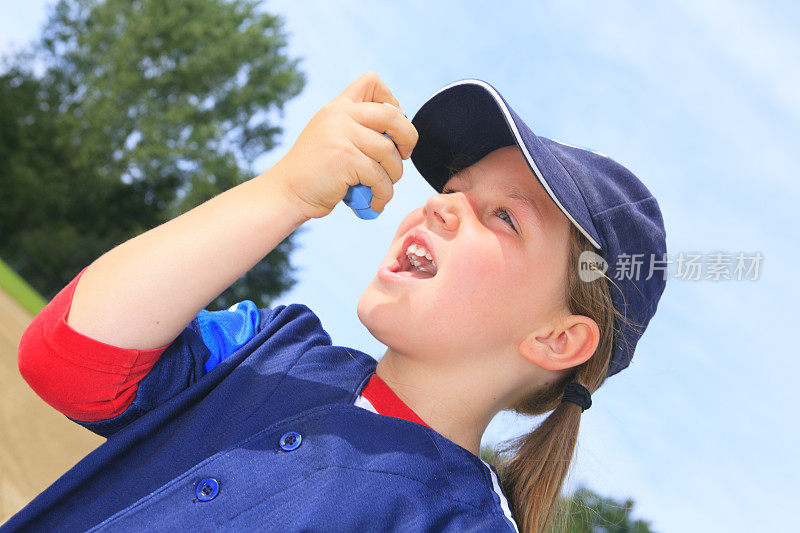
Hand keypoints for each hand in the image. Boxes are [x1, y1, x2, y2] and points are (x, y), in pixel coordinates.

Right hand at [272, 72, 417, 219]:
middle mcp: (339, 114)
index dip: (393, 102)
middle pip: (392, 116)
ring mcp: (341, 134)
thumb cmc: (316, 172)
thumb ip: (358, 128)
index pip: (372, 82)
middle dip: (408, 138)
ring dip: (394, 175)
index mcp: (338, 107)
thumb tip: (401, 134)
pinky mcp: (344, 158)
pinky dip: (383, 194)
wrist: (287, 192)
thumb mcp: (333, 137)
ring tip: (382, 187)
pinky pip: (380, 176)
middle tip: (404, 156)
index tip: (392, 128)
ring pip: (389, 152)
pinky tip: (375, 202)